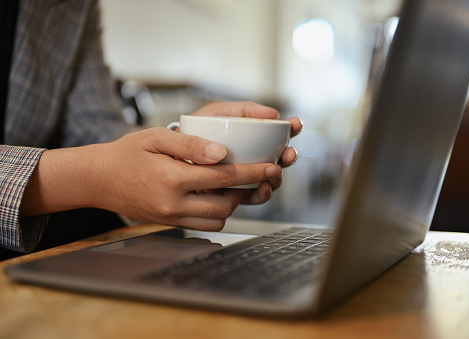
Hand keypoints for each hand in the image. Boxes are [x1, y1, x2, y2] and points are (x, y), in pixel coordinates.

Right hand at [20, 128, 281, 230]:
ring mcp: (171, 217)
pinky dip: (218, 213)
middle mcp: (173, 204)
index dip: (252, 172)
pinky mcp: (170, 223)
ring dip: (234, 203)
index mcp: (172, 178)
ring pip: (218, 218)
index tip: (272, 166)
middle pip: (226, 203)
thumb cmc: (127, 153)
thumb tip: (223, 152)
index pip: (223, 177)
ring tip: (241, 185)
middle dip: (249, 190)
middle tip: (262, 175)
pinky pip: (204, 224)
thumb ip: (190, 144)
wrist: (99, 179)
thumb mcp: (155, 138)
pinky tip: (218, 195)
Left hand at [191, 101, 302, 203]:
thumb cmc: (191, 131)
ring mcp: (241, 176)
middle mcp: (250, 157)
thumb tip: (272, 114)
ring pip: (269, 180)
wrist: (164, 155)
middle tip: (289, 154)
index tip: (296, 125)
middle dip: (288, 157)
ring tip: (274, 173)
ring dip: (277, 178)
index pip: (277, 133)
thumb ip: (242, 110)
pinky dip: (260, 194)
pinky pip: (251, 196)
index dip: (291, 129)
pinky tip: (262, 188)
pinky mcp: (231, 193)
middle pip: (278, 159)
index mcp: (249, 137)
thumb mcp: (215, 113)